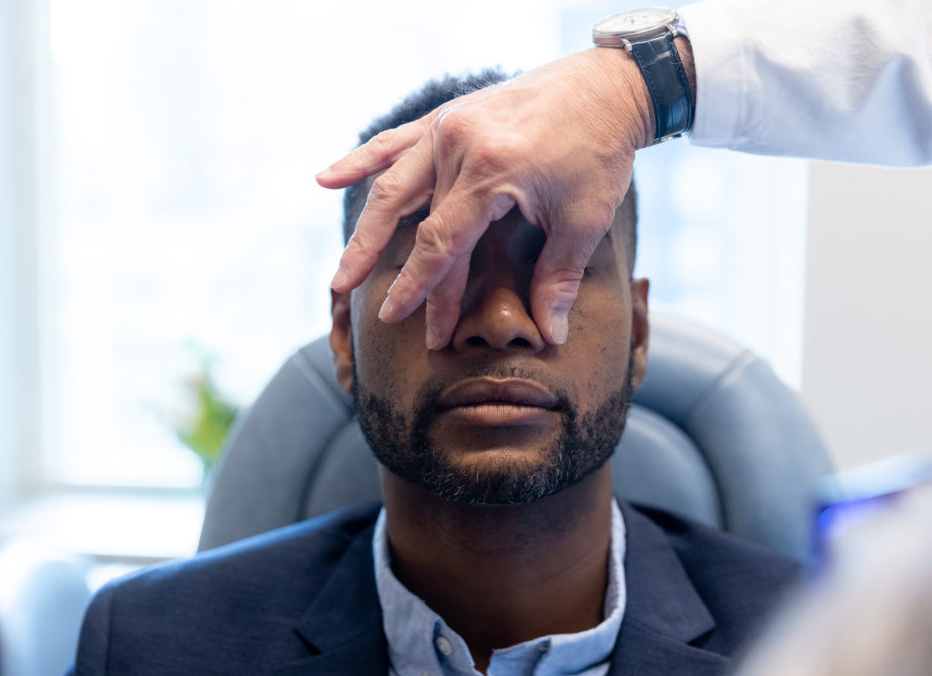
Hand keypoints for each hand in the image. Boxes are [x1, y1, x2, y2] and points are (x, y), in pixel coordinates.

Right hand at [316, 48, 652, 347]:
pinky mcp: (449, 116)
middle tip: (366, 309)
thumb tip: (548, 332)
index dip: (419, 288)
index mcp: (490, 170)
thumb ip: (558, 277)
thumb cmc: (600, 152)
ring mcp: (448, 125)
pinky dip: (360, 161)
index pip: (441, 244)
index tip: (398, 320)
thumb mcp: (584, 220)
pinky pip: (395, 142)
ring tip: (342, 272)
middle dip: (390, 271)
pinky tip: (325, 179)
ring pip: (391, 184)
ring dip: (365, 230)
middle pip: (412, 221)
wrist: (606, 86)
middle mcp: (458, 144)